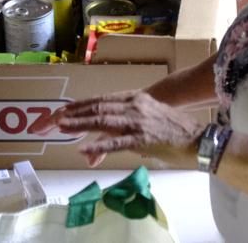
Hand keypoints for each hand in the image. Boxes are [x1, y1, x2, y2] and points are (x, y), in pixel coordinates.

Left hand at [31, 90, 205, 169]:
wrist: (199, 137)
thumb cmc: (172, 130)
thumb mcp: (144, 124)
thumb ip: (119, 132)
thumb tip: (93, 147)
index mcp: (132, 98)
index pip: (97, 99)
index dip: (76, 105)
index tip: (57, 111)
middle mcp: (132, 105)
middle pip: (95, 107)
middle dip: (70, 114)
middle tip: (49, 120)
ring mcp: (137, 121)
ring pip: (102, 120)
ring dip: (79, 123)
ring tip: (60, 127)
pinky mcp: (143, 138)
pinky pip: (117, 142)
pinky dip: (99, 145)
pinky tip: (84, 149)